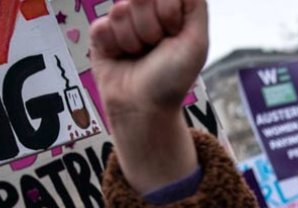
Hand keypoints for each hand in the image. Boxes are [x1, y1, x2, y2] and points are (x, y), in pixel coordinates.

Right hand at [90, 0, 206, 192]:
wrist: (144, 107)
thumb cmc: (173, 78)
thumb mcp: (196, 41)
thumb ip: (195, 5)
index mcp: (169, 12)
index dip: (168, 14)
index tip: (173, 34)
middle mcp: (145, 14)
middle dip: (150, 26)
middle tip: (156, 46)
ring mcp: (122, 23)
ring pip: (120, 10)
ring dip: (133, 39)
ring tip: (139, 55)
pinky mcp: (100, 34)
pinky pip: (101, 25)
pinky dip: (114, 45)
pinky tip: (121, 57)